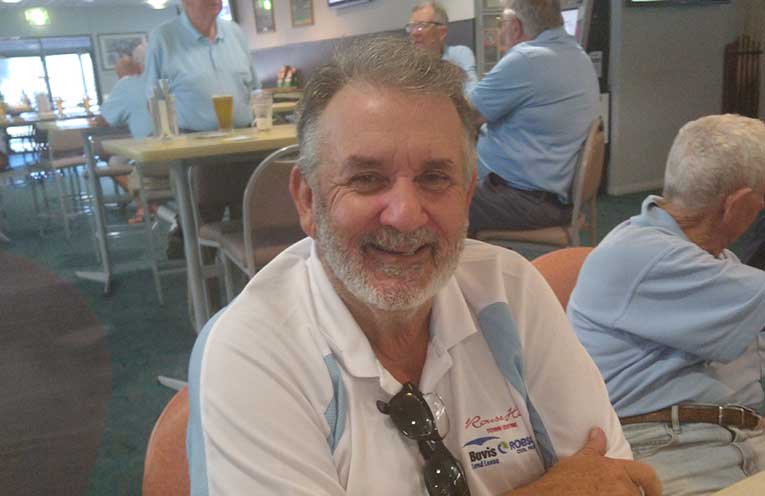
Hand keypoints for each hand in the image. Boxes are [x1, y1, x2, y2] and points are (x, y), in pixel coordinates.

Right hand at [507, 427, 660, 495]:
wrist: (550, 495)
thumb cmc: (563, 479)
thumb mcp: (580, 459)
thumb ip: (595, 447)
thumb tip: (598, 431)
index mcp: (616, 469)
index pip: (647, 474)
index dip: (654, 486)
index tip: (654, 493)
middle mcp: (621, 486)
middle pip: (637, 494)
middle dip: (629, 495)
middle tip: (615, 493)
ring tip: (603, 495)